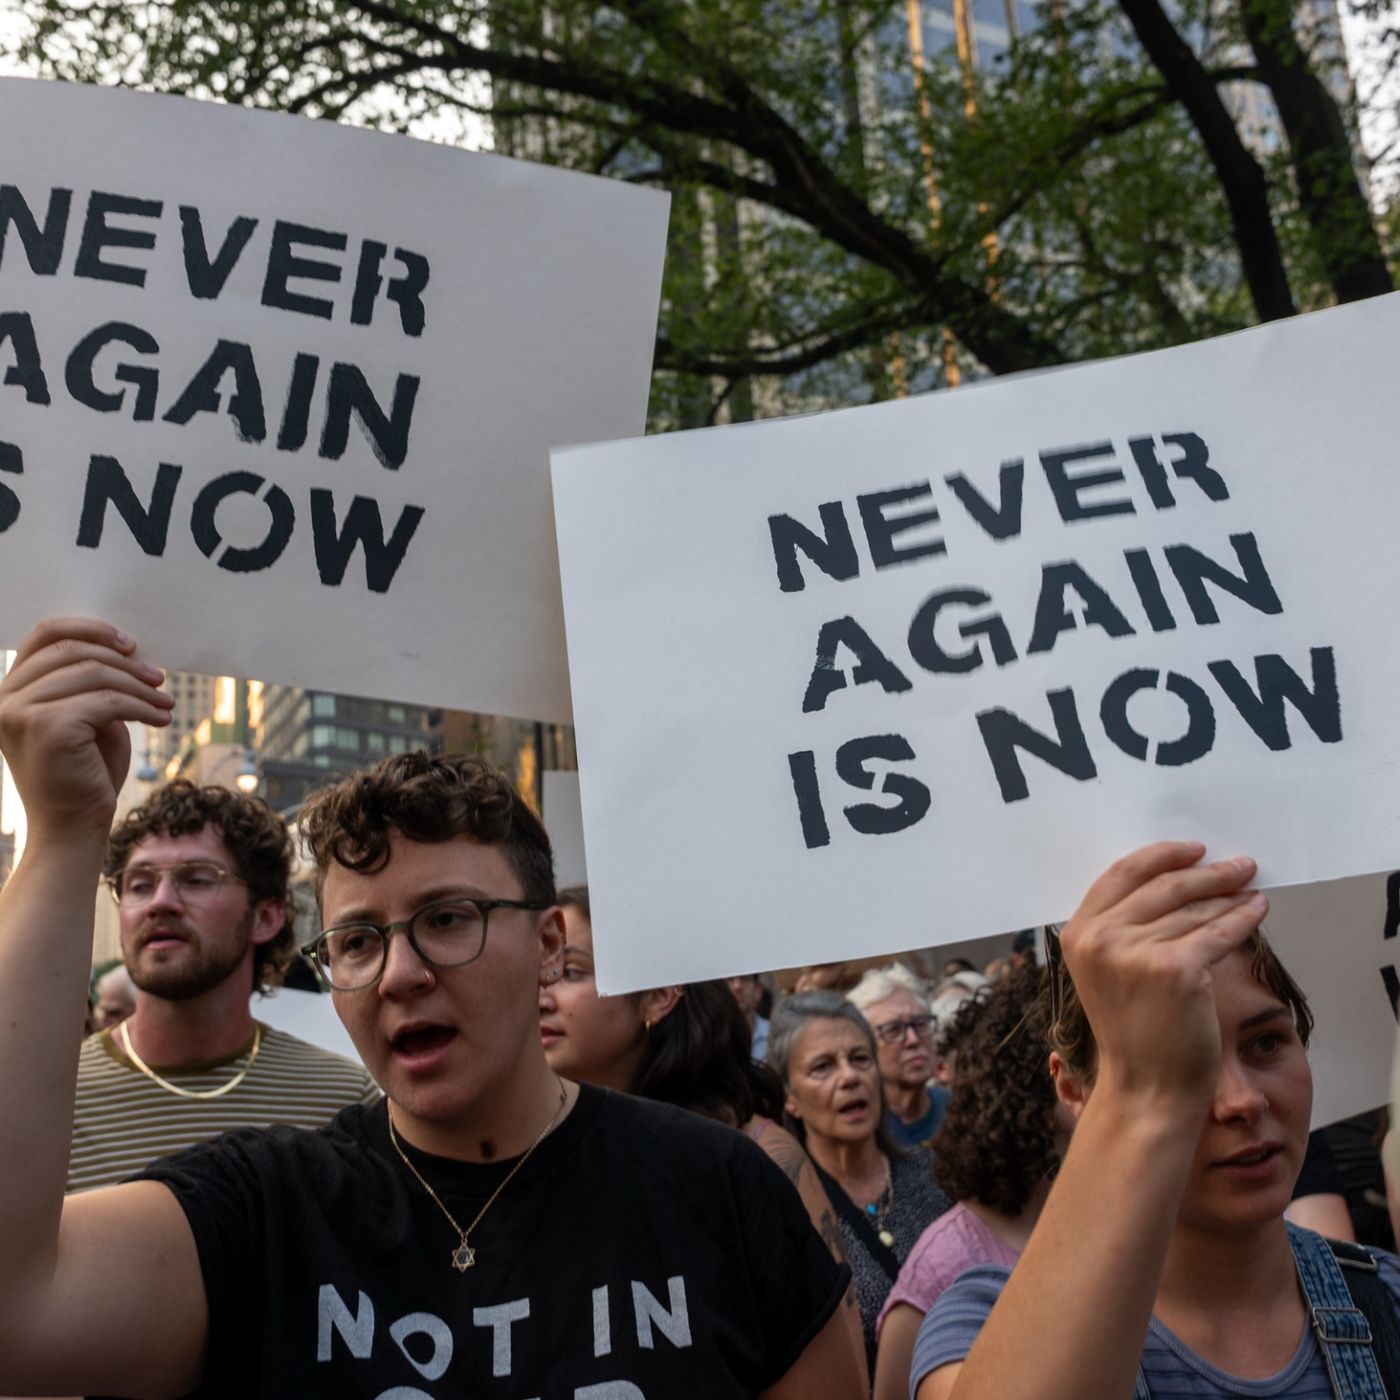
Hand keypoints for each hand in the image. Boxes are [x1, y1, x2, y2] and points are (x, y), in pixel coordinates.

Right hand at [0, 619, 173, 843]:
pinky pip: (108, 701)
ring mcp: (19, 713)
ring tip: (166, 704)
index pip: (44, 634)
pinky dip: (142, 707)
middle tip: (159, 680)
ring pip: (94, 674)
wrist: (72, 830)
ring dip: (140, 687)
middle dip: (125, 662)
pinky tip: (162, 720)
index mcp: (8, 691)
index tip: (130, 645)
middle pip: (72, 650)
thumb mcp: (87, 718)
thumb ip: (91, 683)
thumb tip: (125, 649)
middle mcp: (3, 699)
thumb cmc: (84, 775)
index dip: (90, 629)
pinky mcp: (48, 728)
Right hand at [1058, 841, 1267, 1110]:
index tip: (1194, 850)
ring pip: (1194, 909)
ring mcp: (1135, 952)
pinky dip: (1243, 918)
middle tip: (1239, 864)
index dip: (1161, 856)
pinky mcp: (1175, 969)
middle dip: (1207, 872)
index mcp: (1078, 933)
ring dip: (1229, 894)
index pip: (1122, 874)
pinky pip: (1217, 932)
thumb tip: (1177, 881)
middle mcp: (1100, 938)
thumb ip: (1124, 928)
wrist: (1147, 1088)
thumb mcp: (1110, 971)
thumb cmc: (1135, 1032)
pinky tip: (1257, 909)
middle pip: (1163, 884)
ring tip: (1251, 888)